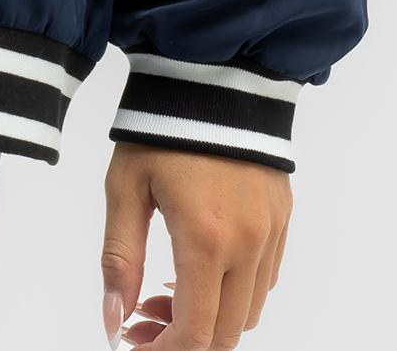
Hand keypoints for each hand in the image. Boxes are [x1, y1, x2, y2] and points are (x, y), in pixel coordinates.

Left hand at [101, 145, 290, 347]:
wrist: (213, 74)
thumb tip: (114, 319)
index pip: (195, 333)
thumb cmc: (161, 128)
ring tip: (165, 290)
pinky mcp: (282, 219)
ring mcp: (271, 234)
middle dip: (182, 338)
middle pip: (225, 333)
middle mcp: (248, 245)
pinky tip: (201, 269)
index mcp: (206, 240)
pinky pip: (265, 280)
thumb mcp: (125, 188)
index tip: (134, 343)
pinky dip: (234, 293)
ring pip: (250, 312)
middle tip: (142, 316)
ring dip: (210, 318)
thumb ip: (119, 259)